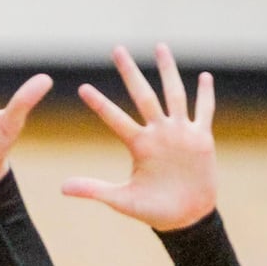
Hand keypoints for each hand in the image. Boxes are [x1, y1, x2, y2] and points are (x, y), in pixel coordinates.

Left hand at [62, 43, 216, 230]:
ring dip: (167, 71)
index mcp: (139, 146)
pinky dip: (205, 95)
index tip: (82, 88)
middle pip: (142, 95)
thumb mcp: (121, 201)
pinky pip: (203, 112)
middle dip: (130, 72)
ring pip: (173, 94)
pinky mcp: (201, 139)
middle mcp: (158, 134)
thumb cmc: (153, 210)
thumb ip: (94, 190)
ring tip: (160, 47)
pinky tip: (204, 76)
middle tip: (117, 49)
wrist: (185, 217)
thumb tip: (61, 188)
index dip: (100, 105)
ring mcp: (179, 134)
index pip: (115, 119)